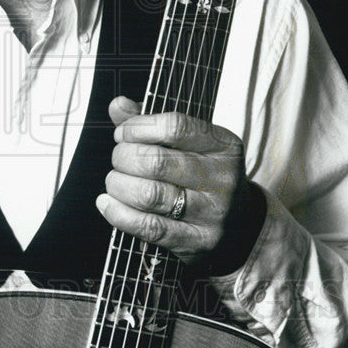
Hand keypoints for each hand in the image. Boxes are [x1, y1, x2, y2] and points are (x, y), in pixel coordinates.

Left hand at [96, 96, 265, 270]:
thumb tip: (118, 105)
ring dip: (119, 185)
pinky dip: (118, 213)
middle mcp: (222, 178)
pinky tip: (107, 203)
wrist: (240, 227)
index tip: (122, 133)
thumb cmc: (204, 175)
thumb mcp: (191, 144)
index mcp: (224, 146)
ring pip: (149, 194)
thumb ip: (152, 123)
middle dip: (124, 157)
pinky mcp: (197, 242)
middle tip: (118, 158)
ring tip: (114, 181)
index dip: (138, 127)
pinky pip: (148, 227)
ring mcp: (211, 213)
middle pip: (157, 161)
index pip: (174, 126)